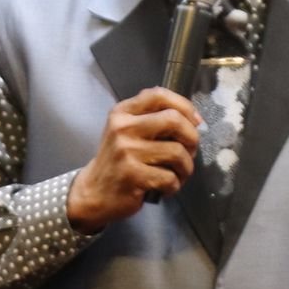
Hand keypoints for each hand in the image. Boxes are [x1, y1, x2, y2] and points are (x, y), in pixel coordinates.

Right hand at [66, 87, 199, 231]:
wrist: (93, 193)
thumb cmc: (117, 161)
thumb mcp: (125, 131)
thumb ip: (151, 118)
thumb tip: (193, 119)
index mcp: (122, 113)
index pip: (158, 95)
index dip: (184, 106)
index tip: (195, 122)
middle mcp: (123, 128)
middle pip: (174, 120)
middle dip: (192, 137)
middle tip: (190, 151)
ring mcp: (127, 152)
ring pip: (177, 152)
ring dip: (186, 167)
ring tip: (179, 174)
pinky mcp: (132, 175)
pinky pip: (170, 177)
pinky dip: (175, 185)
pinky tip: (166, 187)